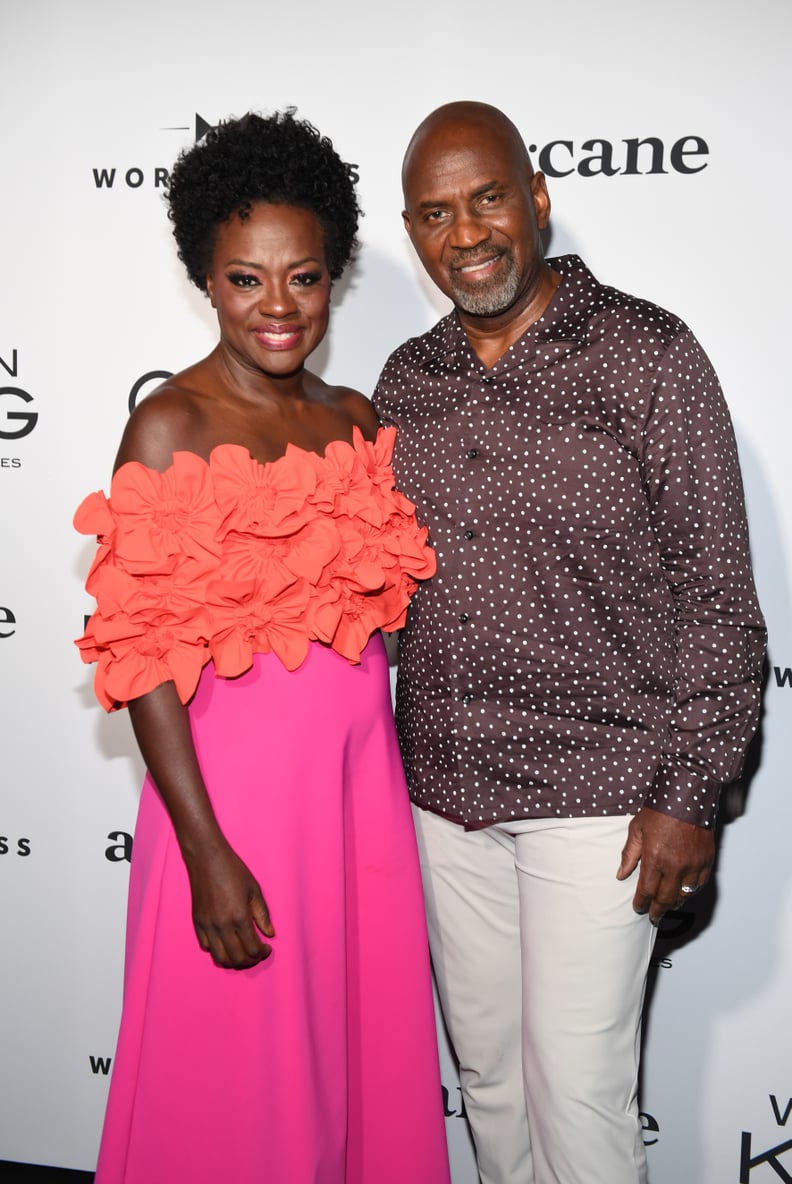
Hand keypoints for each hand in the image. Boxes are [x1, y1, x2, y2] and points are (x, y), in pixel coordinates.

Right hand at [185, 840, 274, 968]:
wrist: (207, 858)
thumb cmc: (233, 870)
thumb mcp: (254, 890)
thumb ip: (262, 915)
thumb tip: (270, 933)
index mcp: (239, 917)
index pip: (252, 949)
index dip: (262, 953)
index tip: (267, 948)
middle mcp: (222, 925)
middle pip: (237, 958)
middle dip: (250, 960)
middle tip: (257, 952)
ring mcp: (207, 925)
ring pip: (220, 957)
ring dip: (233, 960)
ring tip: (242, 952)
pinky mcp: (197, 923)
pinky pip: (206, 946)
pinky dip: (218, 950)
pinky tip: (227, 941)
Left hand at [617, 807, 714, 923]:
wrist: (687, 796)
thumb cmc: (660, 809)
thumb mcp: (637, 829)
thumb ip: (629, 854)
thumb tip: (620, 874)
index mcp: (655, 858)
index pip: (646, 891)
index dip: (641, 903)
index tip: (638, 908)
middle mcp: (675, 865)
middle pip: (665, 899)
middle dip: (657, 910)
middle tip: (653, 916)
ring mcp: (692, 865)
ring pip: (684, 895)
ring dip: (674, 904)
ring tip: (668, 907)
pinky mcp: (706, 861)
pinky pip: (698, 885)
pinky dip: (690, 893)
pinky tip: (684, 894)